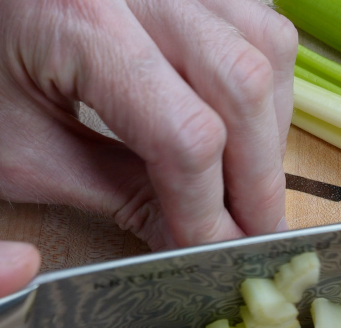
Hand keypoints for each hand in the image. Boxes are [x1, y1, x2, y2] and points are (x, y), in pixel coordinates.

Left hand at [0, 0, 296, 249]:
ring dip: (269, 134)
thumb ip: (118, 196)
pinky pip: (260, 29)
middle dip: (259, 180)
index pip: (185, 135)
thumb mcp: (30, 151)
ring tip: (247, 184)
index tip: (212, 250)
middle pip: (243, 86)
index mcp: (77, 20)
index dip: (207, 209)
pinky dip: (265, 92)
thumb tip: (190, 241)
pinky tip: (244, 129)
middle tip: (254, 232)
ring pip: (266, 51)